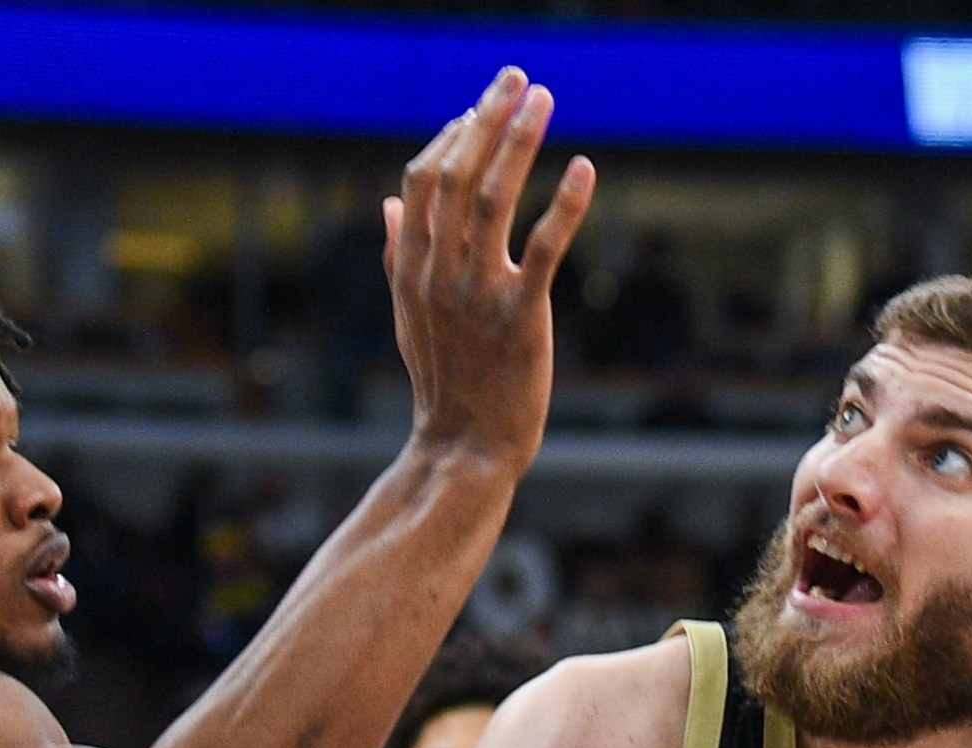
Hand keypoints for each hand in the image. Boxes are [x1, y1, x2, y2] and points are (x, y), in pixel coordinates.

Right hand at [384, 68, 595, 465]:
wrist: (464, 446)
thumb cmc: (444, 380)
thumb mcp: (409, 315)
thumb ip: (398, 254)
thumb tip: (388, 203)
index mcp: (412, 268)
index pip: (422, 182)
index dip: (450, 138)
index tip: (478, 108)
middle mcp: (439, 273)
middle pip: (457, 176)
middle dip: (486, 119)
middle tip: (515, 77)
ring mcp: (477, 294)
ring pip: (494, 198)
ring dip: (519, 140)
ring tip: (543, 98)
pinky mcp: (520, 317)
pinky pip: (543, 250)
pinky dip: (564, 205)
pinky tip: (583, 168)